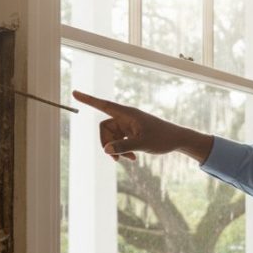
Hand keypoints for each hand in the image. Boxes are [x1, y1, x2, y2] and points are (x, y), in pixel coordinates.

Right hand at [72, 90, 213, 162]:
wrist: (177, 140)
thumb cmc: (163, 138)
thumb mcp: (143, 144)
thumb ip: (124, 147)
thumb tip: (106, 150)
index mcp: (127, 114)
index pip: (103, 105)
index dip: (88, 100)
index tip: (75, 92)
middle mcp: (125, 118)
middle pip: (104, 128)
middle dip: (107, 143)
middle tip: (115, 158)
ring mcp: (128, 126)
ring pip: (111, 137)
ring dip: (116, 149)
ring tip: (129, 159)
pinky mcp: (131, 133)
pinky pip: (119, 141)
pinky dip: (123, 150)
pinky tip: (134, 159)